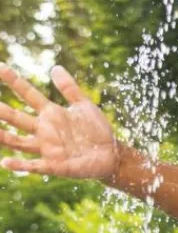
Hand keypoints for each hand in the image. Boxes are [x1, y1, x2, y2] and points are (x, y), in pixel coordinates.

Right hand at [0, 64, 119, 181]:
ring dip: (3, 136)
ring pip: (18, 141)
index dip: (14, 81)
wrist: (112, 156)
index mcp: (51, 113)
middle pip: (16, 118)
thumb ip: (70, 88)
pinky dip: (20, 165)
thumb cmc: (98, 131)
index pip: (28, 94)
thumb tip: (55, 68)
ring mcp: (48, 148)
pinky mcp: (54, 165)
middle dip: (1, 110)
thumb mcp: (85, 106)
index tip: (0, 67)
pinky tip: (5, 162)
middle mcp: (44, 130)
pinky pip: (34, 165)